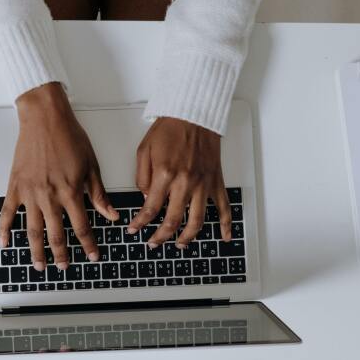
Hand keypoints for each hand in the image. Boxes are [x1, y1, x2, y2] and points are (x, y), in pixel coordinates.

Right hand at [0, 83, 119, 270]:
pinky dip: (4, 230)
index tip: (93, 256)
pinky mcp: (15, 186)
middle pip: (55, 234)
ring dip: (36, 251)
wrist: (44, 118)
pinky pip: (8, 213)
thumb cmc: (68, 137)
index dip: (88, 245)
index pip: (81, 227)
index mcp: (71, 192)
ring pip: (32, 230)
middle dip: (61, 255)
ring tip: (39, 265)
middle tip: (64, 267)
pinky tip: (4, 244)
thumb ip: (98, 194)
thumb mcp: (91, 165)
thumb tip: (111, 215)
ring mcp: (30, 193)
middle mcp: (49, 196)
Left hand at [128, 117, 232, 247]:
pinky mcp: (215, 182)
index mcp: (165, 175)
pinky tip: (224, 237)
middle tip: (153, 242)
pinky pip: (223, 207)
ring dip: (187, 237)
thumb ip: (142, 177)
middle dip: (160, 237)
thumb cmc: (169, 129)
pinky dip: (226, 224)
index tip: (134, 230)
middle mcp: (185, 183)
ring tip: (179, 244)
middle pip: (173, 221)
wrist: (194, 115)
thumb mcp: (144, 150)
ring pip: (197, 221)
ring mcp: (203, 184)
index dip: (140, 223)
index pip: (150, 208)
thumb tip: (145, 198)